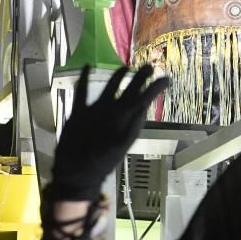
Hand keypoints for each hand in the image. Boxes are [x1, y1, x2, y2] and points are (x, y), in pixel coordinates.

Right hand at [49, 66, 168, 200]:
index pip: (142, 102)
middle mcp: (113, 116)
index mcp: (125, 124)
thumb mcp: (118, 142)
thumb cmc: (99, 161)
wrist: (75, 173)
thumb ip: (128, 123)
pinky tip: (86, 67)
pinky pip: (82, 94)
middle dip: (139, 81)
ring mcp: (96, 114)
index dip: (153, 90)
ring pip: (108, 91)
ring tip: (125, 66)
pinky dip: (84, 80)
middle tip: (149, 66)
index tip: (164, 78)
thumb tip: (142, 107)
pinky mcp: (79, 115)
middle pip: (128, 94)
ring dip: (116, 79)